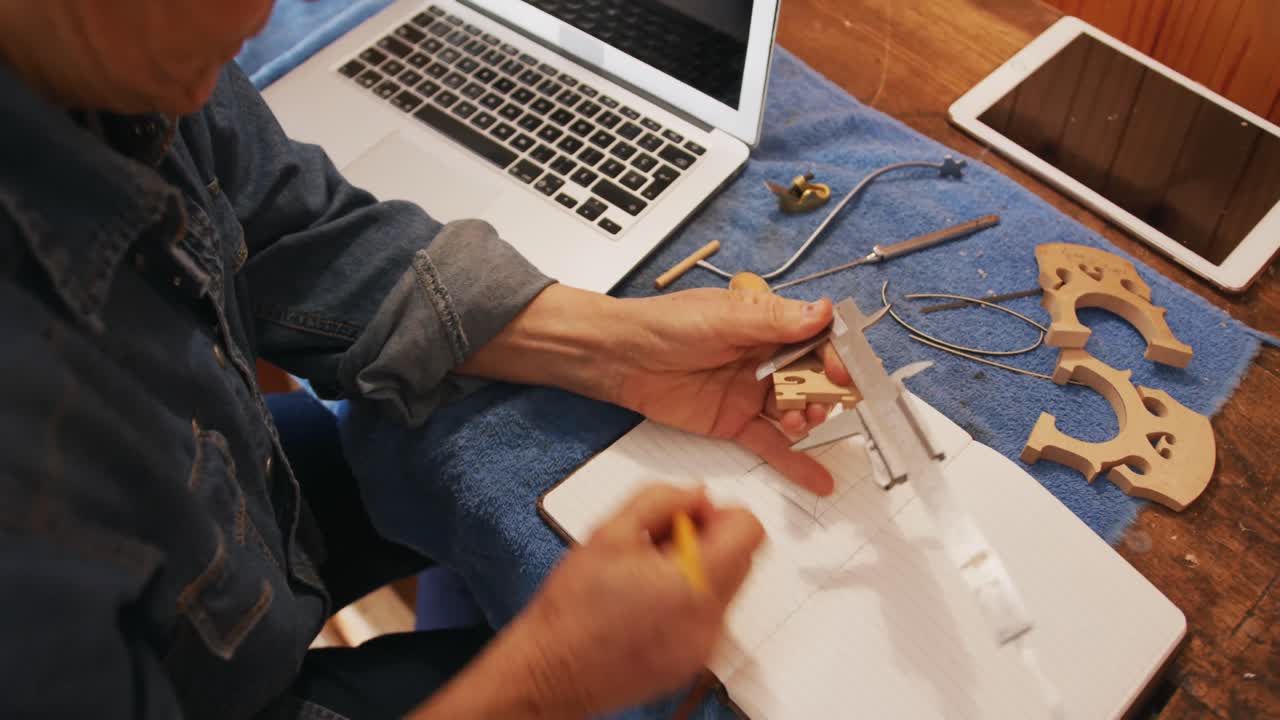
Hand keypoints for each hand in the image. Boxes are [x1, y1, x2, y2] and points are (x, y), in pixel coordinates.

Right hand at [412, 484, 763, 718]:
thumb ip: (660, 499)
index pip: (749, 531)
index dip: (720, 514)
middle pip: (740, 558)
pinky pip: (707, 618)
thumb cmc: (572, 608)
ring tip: (644, 576)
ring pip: (724, 587)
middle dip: (707, 540)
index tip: (688, 518)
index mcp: (692, 583)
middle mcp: (708, 620)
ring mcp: (703, 647)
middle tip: (657, 543)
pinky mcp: (691, 663)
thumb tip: (697, 495)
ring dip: (696, 571)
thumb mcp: (609, 532)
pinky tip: (644, 604)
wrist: (550, 672)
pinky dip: (686, 601)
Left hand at [456, 284, 849, 494]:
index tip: (841, 372)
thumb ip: (773, 321)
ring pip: (796, 410)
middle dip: (823, 393)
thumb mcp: (722, 317)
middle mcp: (765, 358)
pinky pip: (772, 443)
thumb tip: (822, 311)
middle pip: (812, 378)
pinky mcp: (735, 422)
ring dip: (809, 421)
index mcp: (766, 324)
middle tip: (819, 403)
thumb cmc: (665, 326)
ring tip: (799, 424)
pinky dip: (796, 461)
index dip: (834, 356)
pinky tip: (820, 478)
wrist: (620, 358)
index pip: (816, 338)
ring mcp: (752, 392)